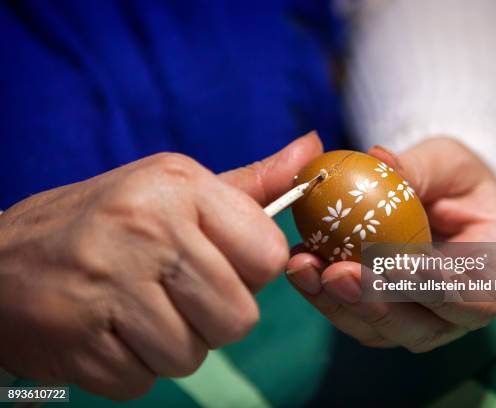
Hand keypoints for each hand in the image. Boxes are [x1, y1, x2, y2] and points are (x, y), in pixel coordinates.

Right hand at [0, 132, 321, 398]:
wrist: (3, 261)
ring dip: (170, 344)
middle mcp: (146, 229)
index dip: (249, 272)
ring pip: (192, 356)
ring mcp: (109, 286)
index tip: (217, 263)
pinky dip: (131, 366)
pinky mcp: (80, 340)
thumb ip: (251, 183)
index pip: (268, 257)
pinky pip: (143, 380)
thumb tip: (312, 150)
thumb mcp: (176, 188)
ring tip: (135, 310)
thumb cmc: (108, 222)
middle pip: (238, 317)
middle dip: (212, 317)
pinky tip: (107, 330)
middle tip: (172, 293)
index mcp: (178, 186)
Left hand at [286, 137, 495, 350]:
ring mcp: (421, 319)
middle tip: (337, 274)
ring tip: (305, 268)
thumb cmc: (455, 178)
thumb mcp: (446, 162)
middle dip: (376, 304)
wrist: (438, 196)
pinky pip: (353, 317)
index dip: (437, 289)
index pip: (475, 299)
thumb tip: (378, 159)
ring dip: (339, 304)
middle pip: (422, 328)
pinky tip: (302, 266)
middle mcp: (459, 310)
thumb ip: (419, 168)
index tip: (398, 264)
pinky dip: (324, 296)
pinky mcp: (385, 316)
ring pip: (380, 330)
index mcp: (494, 273)